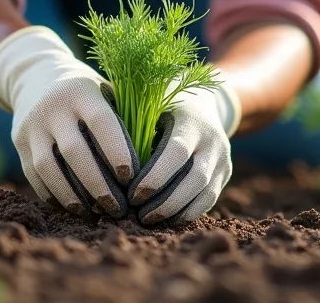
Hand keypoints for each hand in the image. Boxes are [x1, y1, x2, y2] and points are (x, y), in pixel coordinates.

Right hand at [0, 26, 138, 217]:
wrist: (35, 74)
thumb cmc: (86, 91)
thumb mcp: (103, 91)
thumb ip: (121, 118)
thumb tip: (150, 162)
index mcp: (82, 91)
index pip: (101, 122)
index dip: (117, 151)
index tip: (132, 177)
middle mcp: (53, 107)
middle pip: (74, 152)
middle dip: (98, 184)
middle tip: (118, 208)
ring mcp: (31, 125)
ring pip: (49, 168)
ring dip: (73, 196)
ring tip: (94, 213)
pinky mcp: (18, 143)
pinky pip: (34, 176)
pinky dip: (54, 195)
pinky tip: (74, 207)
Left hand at [128, 77, 240, 225]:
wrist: (206, 102)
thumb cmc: (165, 101)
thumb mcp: (152, 100)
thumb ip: (129, 115)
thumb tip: (94, 131)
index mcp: (192, 119)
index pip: (176, 152)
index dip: (154, 176)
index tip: (130, 194)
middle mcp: (213, 139)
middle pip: (194, 179)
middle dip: (165, 202)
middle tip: (136, 215)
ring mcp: (222, 158)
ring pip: (203, 194)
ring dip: (175, 211)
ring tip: (146, 220)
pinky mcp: (224, 174)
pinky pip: (208, 200)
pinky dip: (187, 213)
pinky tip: (164, 219)